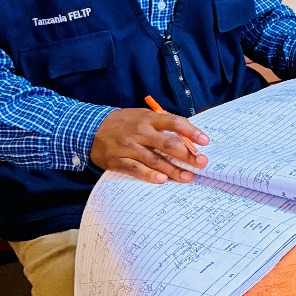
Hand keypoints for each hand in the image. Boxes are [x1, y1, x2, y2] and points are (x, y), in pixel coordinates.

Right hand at [90, 109, 207, 183]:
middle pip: (168, 144)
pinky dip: (149, 175)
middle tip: (202, 163)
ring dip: (173, 169)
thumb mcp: (142, 116)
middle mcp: (140, 132)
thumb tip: (187, 137)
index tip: (205, 141)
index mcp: (148, 118)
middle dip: (187, 155)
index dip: (191, 132)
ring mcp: (128, 147)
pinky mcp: (118, 160)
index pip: (175, 122)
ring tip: (188, 177)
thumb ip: (162, 125)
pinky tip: (162, 179)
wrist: (90, 129)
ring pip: (154, 160)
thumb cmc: (124, 123)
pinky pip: (136, 169)